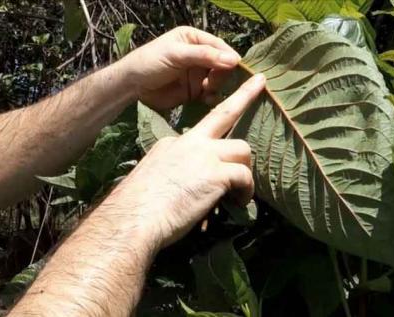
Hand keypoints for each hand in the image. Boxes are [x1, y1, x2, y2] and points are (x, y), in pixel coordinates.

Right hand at [100, 74, 265, 247]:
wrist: (133, 218)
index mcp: (173, 144)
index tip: (225, 115)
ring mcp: (204, 155)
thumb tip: (191, 191)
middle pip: (223, 113)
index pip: (202, 130)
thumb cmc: (137, 207)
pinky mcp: (216, 173)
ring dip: (245, 170)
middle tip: (260, 82)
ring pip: (242, 148)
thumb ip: (176, 175)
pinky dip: (246, 191)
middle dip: (244, 95)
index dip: (216, 131)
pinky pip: (244, 176)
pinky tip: (239, 203)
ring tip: (240, 192)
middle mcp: (190, 142)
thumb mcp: (154, 179)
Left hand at [115, 26, 240, 109]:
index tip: (236, 68)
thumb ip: (204, 56)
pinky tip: (207, 99)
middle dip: (222, 74)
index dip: (229, 57)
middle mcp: (200, 55)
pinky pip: (211, 94)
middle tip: (212, 83)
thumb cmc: (150, 62)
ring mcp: (198, 74)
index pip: (220, 46)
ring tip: (207, 91)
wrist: (132, 86)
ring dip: (217, 87)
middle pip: (223, 64)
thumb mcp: (177, 54)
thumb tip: (234, 59)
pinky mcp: (195, 91)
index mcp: (195, 39)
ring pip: (219, 80)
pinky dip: (212, 97)